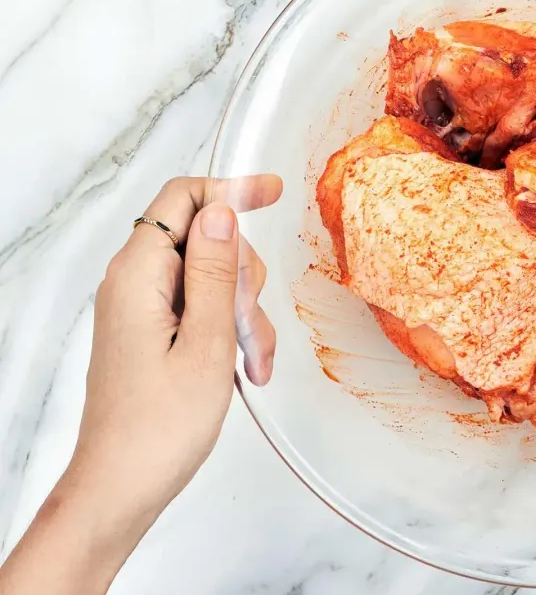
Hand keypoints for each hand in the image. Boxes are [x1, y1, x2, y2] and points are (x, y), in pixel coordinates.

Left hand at [0, 175, 280, 594]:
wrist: (123, 486)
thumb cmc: (158, 427)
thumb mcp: (205, 342)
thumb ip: (214, 271)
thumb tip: (223, 211)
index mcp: (138, 275)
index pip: (183, 199)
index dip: (230, 189)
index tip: (272, 192)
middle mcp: (134, 282)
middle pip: (207, 239)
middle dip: (244, 276)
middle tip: (251, 324)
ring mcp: (143, 307)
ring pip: (213, 278)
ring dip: (244, 313)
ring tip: (248, 362)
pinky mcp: (153, 330)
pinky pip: (202, 308)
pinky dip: (229, 330)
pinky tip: (240, 368)